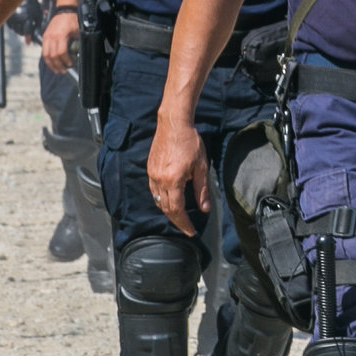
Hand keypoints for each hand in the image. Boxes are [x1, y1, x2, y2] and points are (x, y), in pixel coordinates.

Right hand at [41, 10, 77, 72]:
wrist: (65, 10)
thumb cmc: (72, 20)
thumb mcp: (77, 31)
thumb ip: (76, 43)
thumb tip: (77, 55)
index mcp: (60, 35)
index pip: (61, 52)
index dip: (66, 60)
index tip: (70, 65)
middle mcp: (51, 36)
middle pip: (52, 56)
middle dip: (58, 65)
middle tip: (64, 71)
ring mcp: (47, 37)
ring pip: (46, 55)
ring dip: (51, 64)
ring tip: (57, 70)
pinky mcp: (45, 37)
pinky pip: (44, 51)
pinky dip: (47, 58)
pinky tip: (52, 63)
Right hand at [148, 115, 207, 237]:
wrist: (174, 124)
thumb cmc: (190, 142)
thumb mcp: (202, 167)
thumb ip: (202, 189)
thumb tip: (205, 208)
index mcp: (173, 180)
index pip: (177, 210)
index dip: (184, 223)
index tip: (191, 231)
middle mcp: (159, 180)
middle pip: (165, 208)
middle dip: (176, 220)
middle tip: (186, 227)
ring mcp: (152, 175)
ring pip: (157, 201)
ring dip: (168, 211)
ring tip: (180, 216)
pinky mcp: (150, 169)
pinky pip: (153, 190)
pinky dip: (161, 199)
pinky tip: (170, 199)